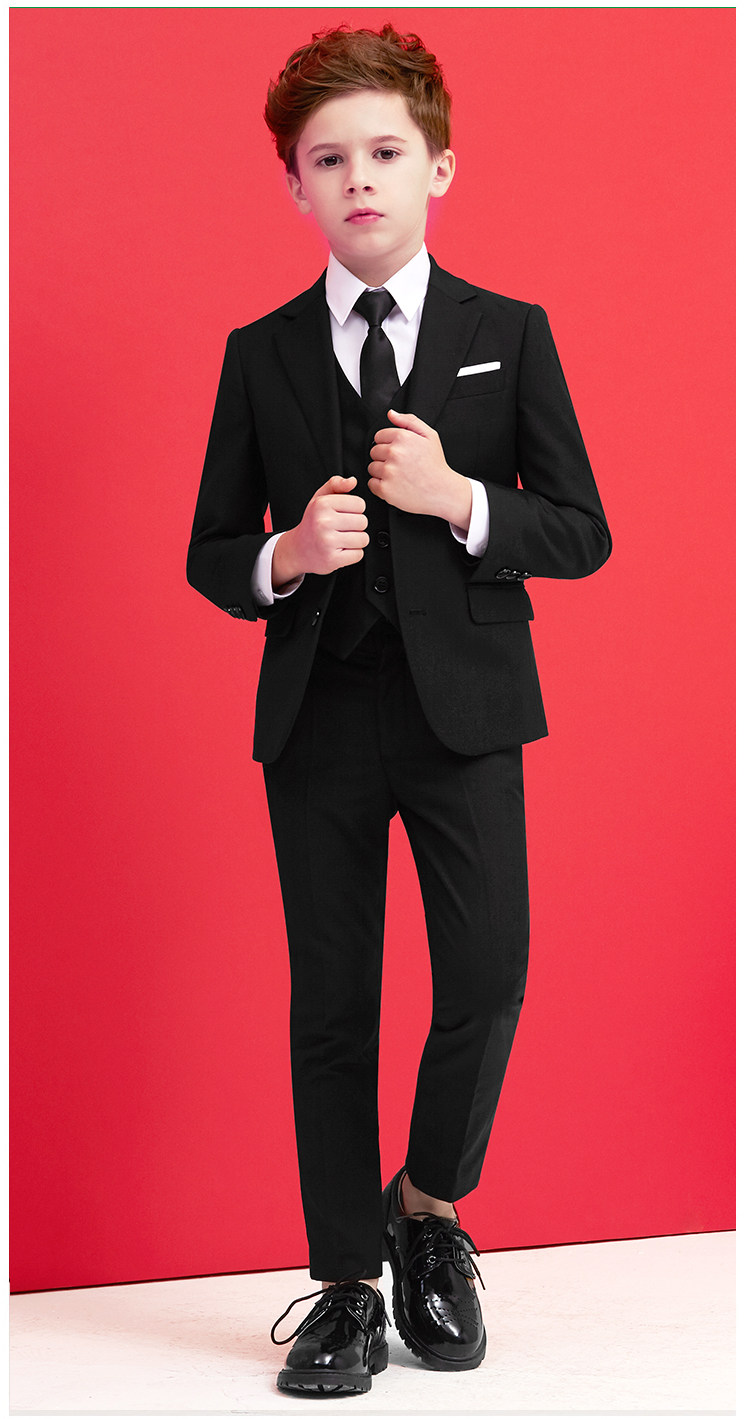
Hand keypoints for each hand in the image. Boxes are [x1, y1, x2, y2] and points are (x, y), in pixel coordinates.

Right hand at [271, 475, 367, 587]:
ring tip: (342, 539)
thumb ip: (335, 485)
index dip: (355, 510)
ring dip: (356, 541)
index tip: (344, 514)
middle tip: (342, 529)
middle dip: (356, 526)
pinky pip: (358, 554)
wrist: (297, 549)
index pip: (359, 504)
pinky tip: (341, 550)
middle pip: (363, 521)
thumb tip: (352, 481)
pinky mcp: (332, 559)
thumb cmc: (312, 523)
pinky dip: (353, 554)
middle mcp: (324, 522)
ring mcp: (327, 541)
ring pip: (363, 539)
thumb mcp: (320, 499)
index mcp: (322, 504)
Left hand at [367, 410, 471, 528]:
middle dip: (384, 457)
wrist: (442, 491)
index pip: (379, 436)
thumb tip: (391, 414)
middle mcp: (394, 453)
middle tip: (400, 465)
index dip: (388, 444)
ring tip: (399, 476)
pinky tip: (395, 485)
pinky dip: (380, 486)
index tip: (398, 452)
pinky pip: (372, 484)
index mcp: (403, 437)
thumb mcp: (429, 436)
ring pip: (372, 468)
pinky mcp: (386, 489)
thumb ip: (409, 421)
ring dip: (381, 472)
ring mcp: (389, 471)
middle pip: (374, 452)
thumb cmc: (435, 465)